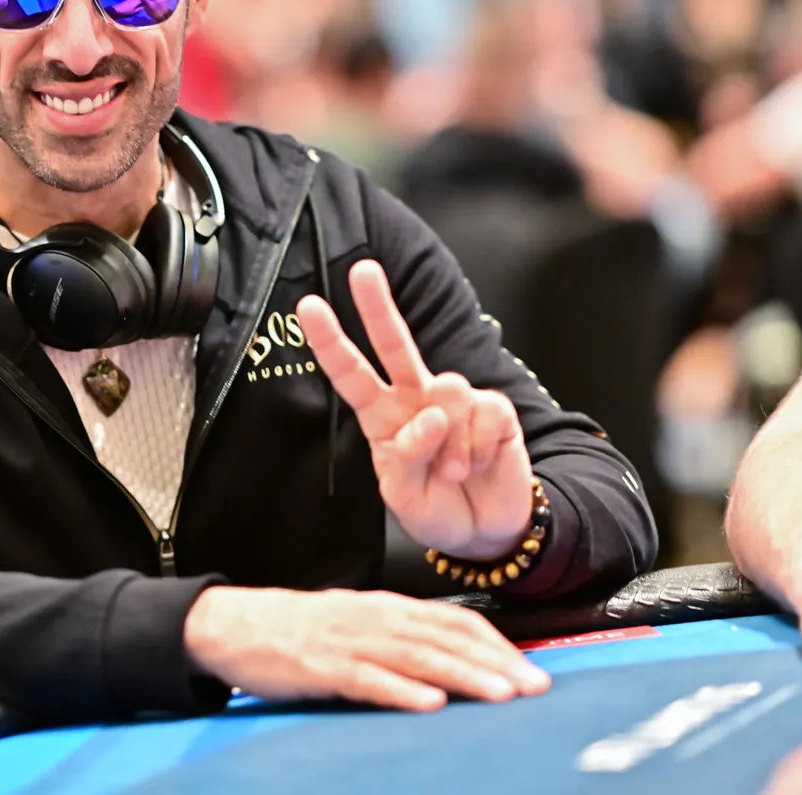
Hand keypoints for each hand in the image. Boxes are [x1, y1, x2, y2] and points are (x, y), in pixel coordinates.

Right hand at [183, 585, 549, 710]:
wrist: (233, 624)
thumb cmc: (298, 630)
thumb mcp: (356, 624)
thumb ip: (400, 638)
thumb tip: (454, 662)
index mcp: (386, 607)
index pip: (454, 620)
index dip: (496, 644)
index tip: (530, 669)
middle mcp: (374, 618)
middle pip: (444, 638)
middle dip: (494, 663)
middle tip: (533, 687)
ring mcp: (348, 641)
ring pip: (416, 657)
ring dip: (462, 676)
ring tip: (499, 695)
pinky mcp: (321, 666)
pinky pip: (367, 679)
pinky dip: (400, 691)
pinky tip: (428, 703)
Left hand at [297, 260, 533, 559]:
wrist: (487, 530)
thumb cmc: (437, 509)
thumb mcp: (404, 498)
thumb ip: (407, 458)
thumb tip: (432, 416)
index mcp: (383, 417)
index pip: (351, 375)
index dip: (331, 343)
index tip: (309, 308)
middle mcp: (416, 399)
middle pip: (395, 344)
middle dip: (378, 307)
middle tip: (362, 271)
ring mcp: (455, 401)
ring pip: (448, 389)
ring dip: (452, 443)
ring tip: (455, 472)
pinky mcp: (493, 409)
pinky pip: (484, 412)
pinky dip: (480, 448)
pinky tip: (479, 463)